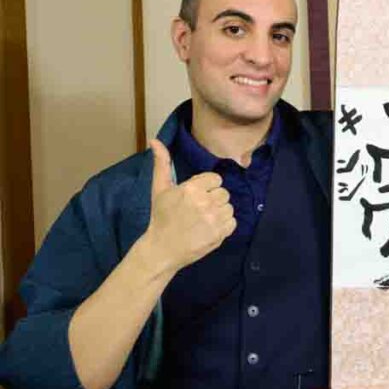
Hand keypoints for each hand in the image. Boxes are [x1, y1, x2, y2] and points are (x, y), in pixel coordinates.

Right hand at [142, 139, 235, 271]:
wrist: (162, 248)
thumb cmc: (161, 217)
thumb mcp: (159, 188)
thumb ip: (161, 163)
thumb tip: (155, 140)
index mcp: (192, 189)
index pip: (215, 179)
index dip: (206, 187)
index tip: (195, 196)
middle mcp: (205, 202)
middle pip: (223, 193)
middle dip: (213, 199)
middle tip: (198, 209)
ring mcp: (214, 219)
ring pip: (229, 207)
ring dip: (219, 212)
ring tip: (203, 219)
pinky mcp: (220, 234)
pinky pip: (233, 222)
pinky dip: (224, 225)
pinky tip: (210, 228)